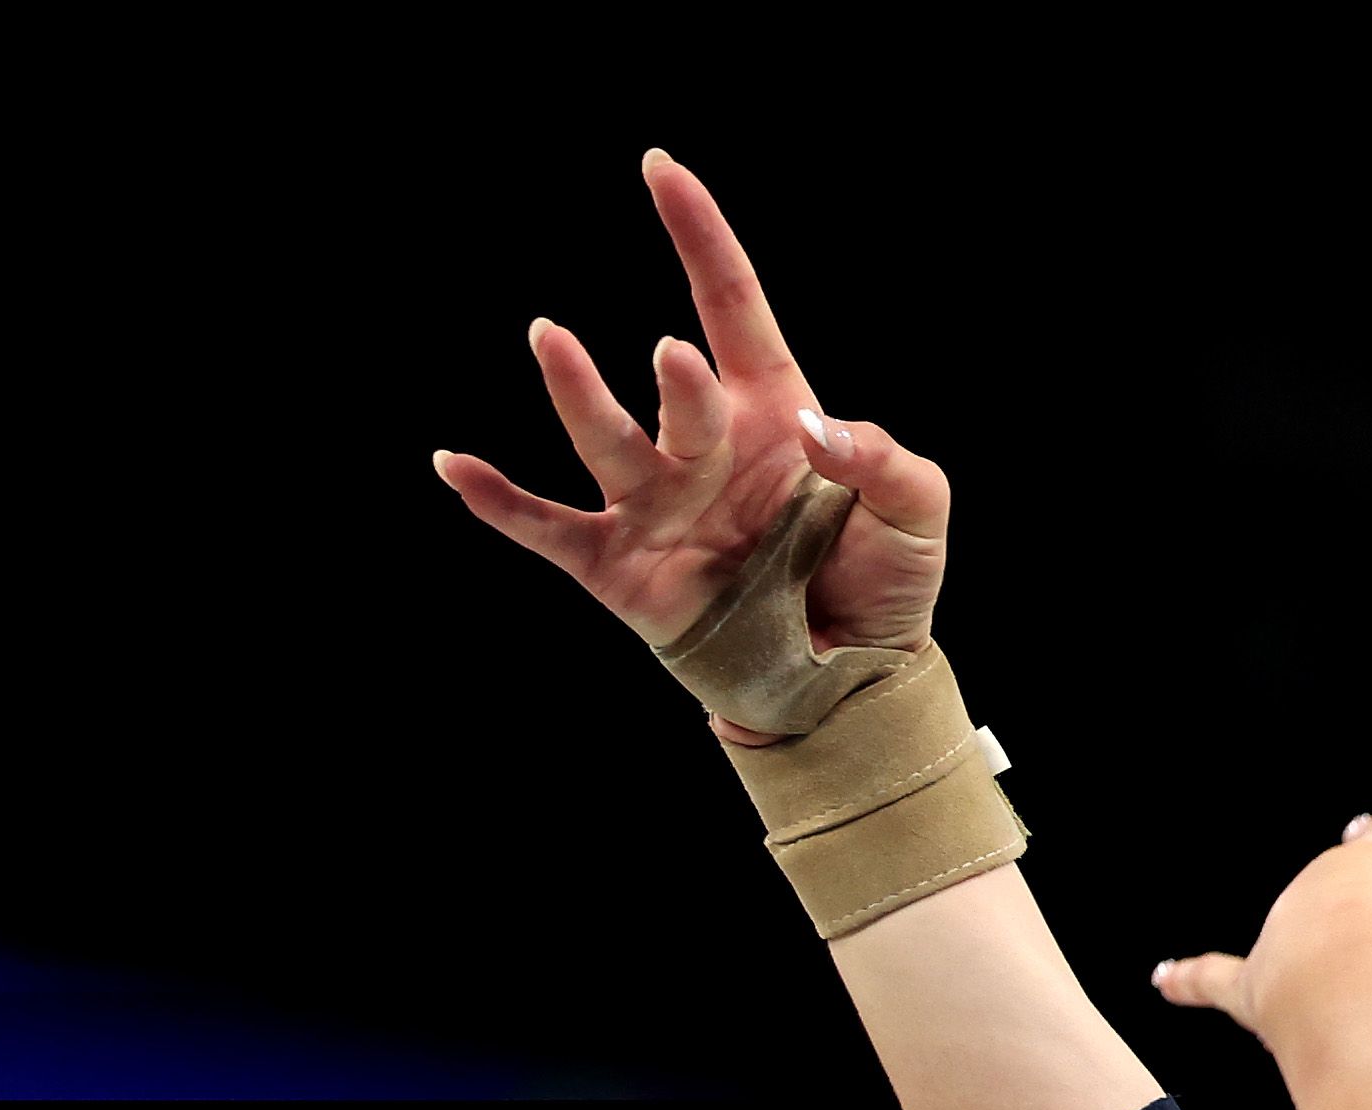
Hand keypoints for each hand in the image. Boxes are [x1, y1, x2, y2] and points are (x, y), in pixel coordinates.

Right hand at [433, 151, 949, 664]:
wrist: (851, 680)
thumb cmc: (883, 581)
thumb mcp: (918, 513)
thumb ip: (887, 461)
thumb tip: (816, 427)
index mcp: (771, 412)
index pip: (730, 303)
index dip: (698, 236)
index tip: (661, 168)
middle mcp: (704, 449)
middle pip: (678, 390)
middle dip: (677, 378)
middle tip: (674, 358)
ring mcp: (658, 506)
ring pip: (606, 442)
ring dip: (578, 394)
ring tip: (552, 339)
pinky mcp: (623, 571)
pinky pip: (549, 529)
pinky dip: (500, 501)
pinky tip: (454, 467)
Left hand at [1154, 818, 1371, 1043]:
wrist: (1357, 964)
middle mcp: (1343, 878)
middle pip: (1357, 879)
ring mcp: (1296, 924)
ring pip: (1303, 924)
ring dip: (1320, 943)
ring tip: (1343, 979)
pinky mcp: (1260, 978)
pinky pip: (1221, 978)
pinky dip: (1195, 980)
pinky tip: (1164, 980)